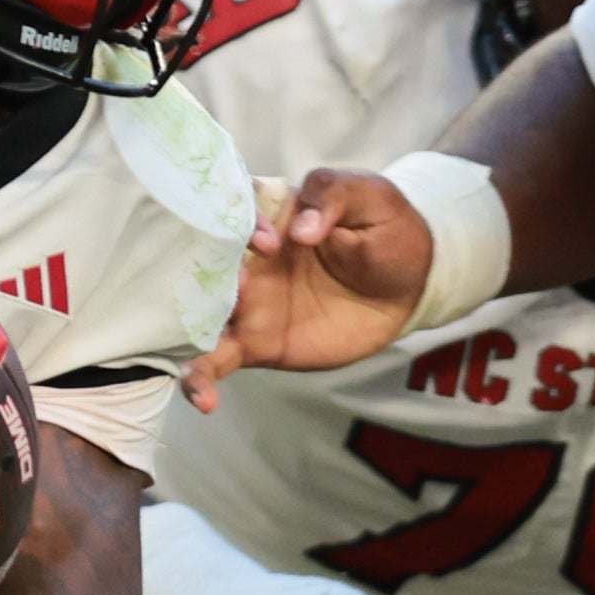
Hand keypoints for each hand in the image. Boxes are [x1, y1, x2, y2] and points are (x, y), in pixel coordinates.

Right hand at [184, 166, 434, 407]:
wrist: (406, 288)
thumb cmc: (384, 232)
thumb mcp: (371, 197)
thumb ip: (334, 195)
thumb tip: (302, 228)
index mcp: (267, 214)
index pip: (232, 209)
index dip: (241, 224)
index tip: (269, 245)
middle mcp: (243, 256)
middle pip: (201, 262)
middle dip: (203, 276)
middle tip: (239, 288)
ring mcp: (245, 302)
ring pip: (198, 315)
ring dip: (188, 331)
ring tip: (196, 351)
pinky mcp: (253, 342)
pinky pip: (216, 361)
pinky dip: (199, 380)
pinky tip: (203, 400)